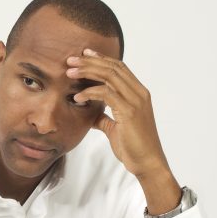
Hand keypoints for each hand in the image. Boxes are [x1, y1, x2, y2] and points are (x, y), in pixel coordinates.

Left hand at [66, 49, 168, 176]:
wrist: (147, 163)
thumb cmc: (133, 147)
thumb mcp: (115, 129)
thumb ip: (105, 118)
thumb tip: (92, 115)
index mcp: (138, 94)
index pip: (119, 68)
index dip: (101, 59)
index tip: (84, 54)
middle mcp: (139, 93)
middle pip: (113, 67)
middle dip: (90, 61)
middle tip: (71, 60)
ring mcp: (136, 101)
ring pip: (110, 76)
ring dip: (88, 71)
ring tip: (70, 72)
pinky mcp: (129, 111)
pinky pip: (106, 94)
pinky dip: (90, 92)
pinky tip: (77, 97)